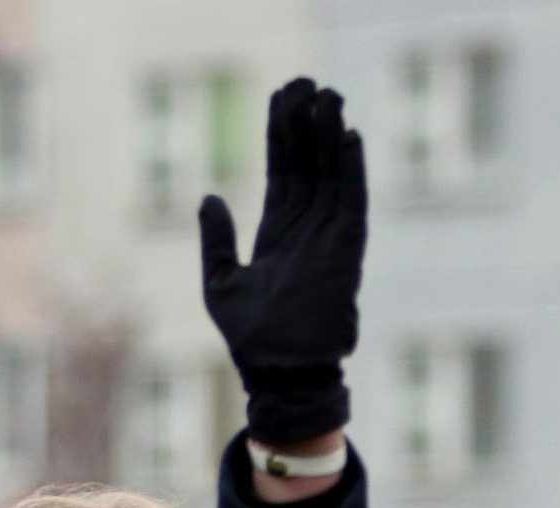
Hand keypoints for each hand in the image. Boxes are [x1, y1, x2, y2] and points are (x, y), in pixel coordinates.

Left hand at [199, 79, 364, 445]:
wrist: (276, 374)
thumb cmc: (249, 338)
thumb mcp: (219, 281)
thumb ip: (215, 239)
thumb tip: (208, 195)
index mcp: (278, 235)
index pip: (282, 173)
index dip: (281, 136)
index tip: (282, 98)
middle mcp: (306, 230)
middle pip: (307, 165)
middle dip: (305, 124)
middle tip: (305, 82)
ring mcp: (328, 239)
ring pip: (330, 175)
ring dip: (329, 135)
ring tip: (328, 95)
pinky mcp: (346, 253)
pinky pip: (351, 203)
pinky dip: (350, 171)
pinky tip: (347, 138)